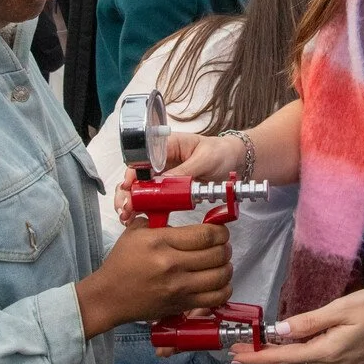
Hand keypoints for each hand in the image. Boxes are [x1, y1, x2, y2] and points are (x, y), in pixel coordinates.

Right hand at [77, 220, 231, 338]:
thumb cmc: (122, 263)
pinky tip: (218, 283)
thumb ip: (159, 219)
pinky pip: (215, 298)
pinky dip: (223, 289)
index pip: (205, 235)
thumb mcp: (135, 232)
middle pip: (217, 254)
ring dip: (227, 267)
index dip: (220, 231)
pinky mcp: (181, 304)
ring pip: (220, 276)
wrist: (109, 296)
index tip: (220, 231)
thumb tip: (183, 216)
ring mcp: (178, 287)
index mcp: (161, 242)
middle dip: (225, 247)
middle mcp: (172, 264)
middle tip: (222, 246)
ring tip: (222, 263)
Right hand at [114, 133, 236, 224]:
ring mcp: (163, 175)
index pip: (142, 158)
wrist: (237, 162)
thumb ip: (185, 171)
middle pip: (136, 175)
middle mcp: (160, 160)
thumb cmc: (221, 153)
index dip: (132, 174)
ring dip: (133, 202)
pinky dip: (144, 208)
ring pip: (140, 188)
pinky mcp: (168, 189)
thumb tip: (162, 183)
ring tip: (128, 217)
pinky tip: (138, 218)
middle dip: (127, 192)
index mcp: (166, 145)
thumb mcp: (205, 159)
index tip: (129, 188)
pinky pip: (153, 198)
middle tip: (126, 208)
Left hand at [230, 286, 363, 363]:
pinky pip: (316, 359)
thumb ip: (309, 322)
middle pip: (292, 360)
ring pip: (303, 360)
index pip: (284, 357)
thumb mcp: (342, 308)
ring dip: (284, 352)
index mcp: (328, 352)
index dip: (258, 356)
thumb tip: (280, 332)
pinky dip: (301, 350)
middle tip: (241, 343)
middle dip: (266, 352)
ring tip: (262, 340)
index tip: (235, 355)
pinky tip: (294, 340)